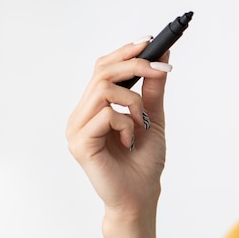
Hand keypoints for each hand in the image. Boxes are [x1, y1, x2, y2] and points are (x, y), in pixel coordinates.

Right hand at [67, 39, 172, 220]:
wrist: (141, 196)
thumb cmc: (144, 162)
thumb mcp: (153, 119)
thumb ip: (153, 90)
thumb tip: (161, 58)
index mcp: (96, 107)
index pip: (103, 68)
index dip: (125, 52)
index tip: (149, 41)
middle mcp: (82, 115)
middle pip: (101, 71)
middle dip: (134, 64)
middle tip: (160, 68)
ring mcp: (77, 128)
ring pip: (103, 89)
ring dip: (133, 100)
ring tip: (142, 122)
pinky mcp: (80, 143)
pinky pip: (107, 115)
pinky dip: (127, 124)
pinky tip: (130, 141)